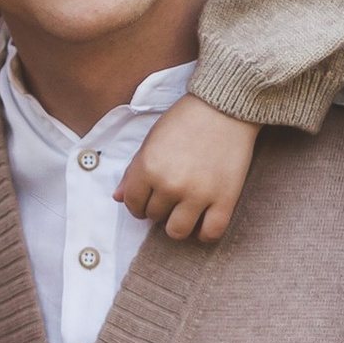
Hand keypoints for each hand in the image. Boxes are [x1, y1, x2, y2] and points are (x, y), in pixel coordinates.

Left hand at [120, 94, 258, 243]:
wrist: (225, 108)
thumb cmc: (186, 120)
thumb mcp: (152, 140)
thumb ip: (134, 171)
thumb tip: (118, 197)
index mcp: (148, 167)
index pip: (132, 203)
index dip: (137, 204)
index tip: (146, 201)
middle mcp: (171, 184)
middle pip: (154, 216)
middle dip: (158, 208)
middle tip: (169, 197)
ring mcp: (198, 194)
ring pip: (177, 231)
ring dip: (176, 224)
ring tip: (183, 212)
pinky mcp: (225, 199)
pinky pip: (210, 232)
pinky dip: (204, 234)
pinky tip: (202, 223)